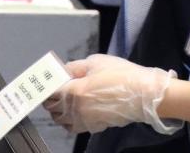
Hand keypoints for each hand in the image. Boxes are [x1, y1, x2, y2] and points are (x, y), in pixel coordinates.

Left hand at [44, 54, 180, 135]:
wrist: (144, 95)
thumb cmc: (122, 75)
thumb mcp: (95, 62)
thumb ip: (74, 67)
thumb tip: (61, 70)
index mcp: (74, 91)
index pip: (49, 92)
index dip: (45, 86)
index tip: (44, 82)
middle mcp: (76, 109)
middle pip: (51, 107)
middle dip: (49, 97)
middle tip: (54, 89)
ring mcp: (84, 120)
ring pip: (60, 120)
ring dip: (57, 110)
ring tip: (63, 100)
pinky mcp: (94, 127)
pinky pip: (73, 127)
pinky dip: (69, 121)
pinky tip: (74, 111)